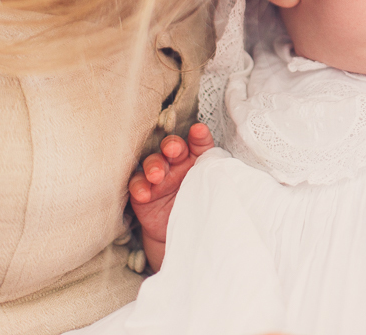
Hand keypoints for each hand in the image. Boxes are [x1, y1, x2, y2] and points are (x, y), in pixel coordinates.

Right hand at [128, 122, 214, 270]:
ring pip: (153, 163)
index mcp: (197, 159)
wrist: (184, 234)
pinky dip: (139, 187)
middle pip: (172, 147)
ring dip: (154, 166)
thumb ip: (216, 177)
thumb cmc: (201, 205)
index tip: (199, 132)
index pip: (199, 143)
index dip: (199, 136)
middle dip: (172, 146)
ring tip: (156, 176)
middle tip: (173, 151)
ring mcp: (159, 177)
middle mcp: (177, 164)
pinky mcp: (143, 193)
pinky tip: (144, 193)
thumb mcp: (212, 190)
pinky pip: (137, 184)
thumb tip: (227, 170)